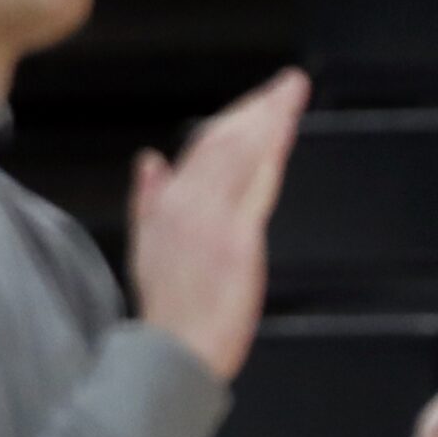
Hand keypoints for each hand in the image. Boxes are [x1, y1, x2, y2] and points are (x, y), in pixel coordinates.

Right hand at [130, 68, 308, 380]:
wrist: (174, 352)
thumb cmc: (168, 308)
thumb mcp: (146, 247)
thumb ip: (148, 198)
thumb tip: (150, 159)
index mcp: (167, 204)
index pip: (204, 148)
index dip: (234, 119)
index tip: (259, 101)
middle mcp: (188, 203)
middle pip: (225, 141)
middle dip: (257, 108)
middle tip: (288, 84)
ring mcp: (212, 219)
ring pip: (242, 153)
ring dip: (268, 117)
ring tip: (291, 92)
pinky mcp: (236, 239)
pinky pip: (256, 183)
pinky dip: (269, 149)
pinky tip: (283, 129)